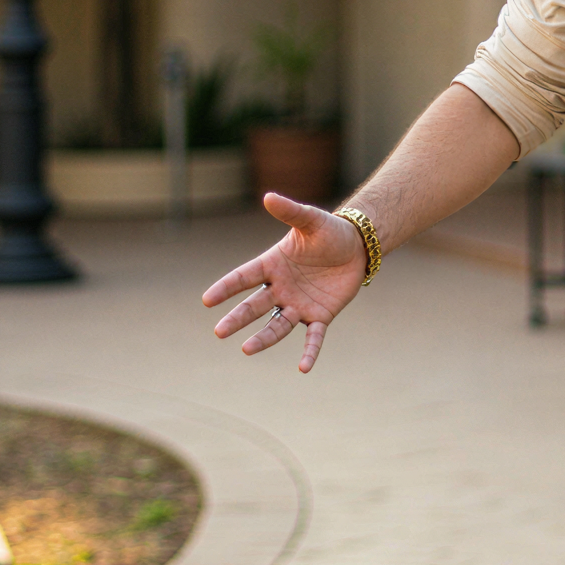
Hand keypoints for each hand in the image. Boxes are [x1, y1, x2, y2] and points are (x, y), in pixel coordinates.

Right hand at [201, 193, 367, 371]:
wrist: (357, 246)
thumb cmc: (329, 231)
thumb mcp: (311, 220)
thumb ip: (291, 211)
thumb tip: (269, 196)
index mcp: (272, 265)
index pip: (243, 277)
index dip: (226, 288)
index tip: (207, 300)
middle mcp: (281, 288)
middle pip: (255, 305)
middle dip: (238, 318)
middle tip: (219, 332)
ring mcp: (299, 304)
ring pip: (277, 325)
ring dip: (263, 338)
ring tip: (246, 350)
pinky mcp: (321, 316)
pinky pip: (313, 337)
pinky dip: (309, 352)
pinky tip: (304, 368)